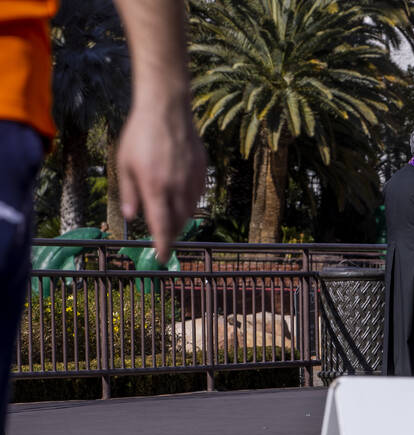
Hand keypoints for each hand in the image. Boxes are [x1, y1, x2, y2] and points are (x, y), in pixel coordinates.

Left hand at [117, 102, 205, 260]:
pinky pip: (196, 195)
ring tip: (170, 218)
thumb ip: (128, 192)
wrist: (166, 109)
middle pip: (178, 222)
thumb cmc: (140, 134)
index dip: (162, 245)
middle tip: (163, 237)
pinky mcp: (202, 171)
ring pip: (189, 211)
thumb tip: (130, 216)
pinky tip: (179, 197)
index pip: (161, 226)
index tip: (162, 258)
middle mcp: (176, 187)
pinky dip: (188, 202)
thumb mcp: (124, 163)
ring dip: (180, 219)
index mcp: (154, 187)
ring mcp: (192, 179)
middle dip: (171, 233)